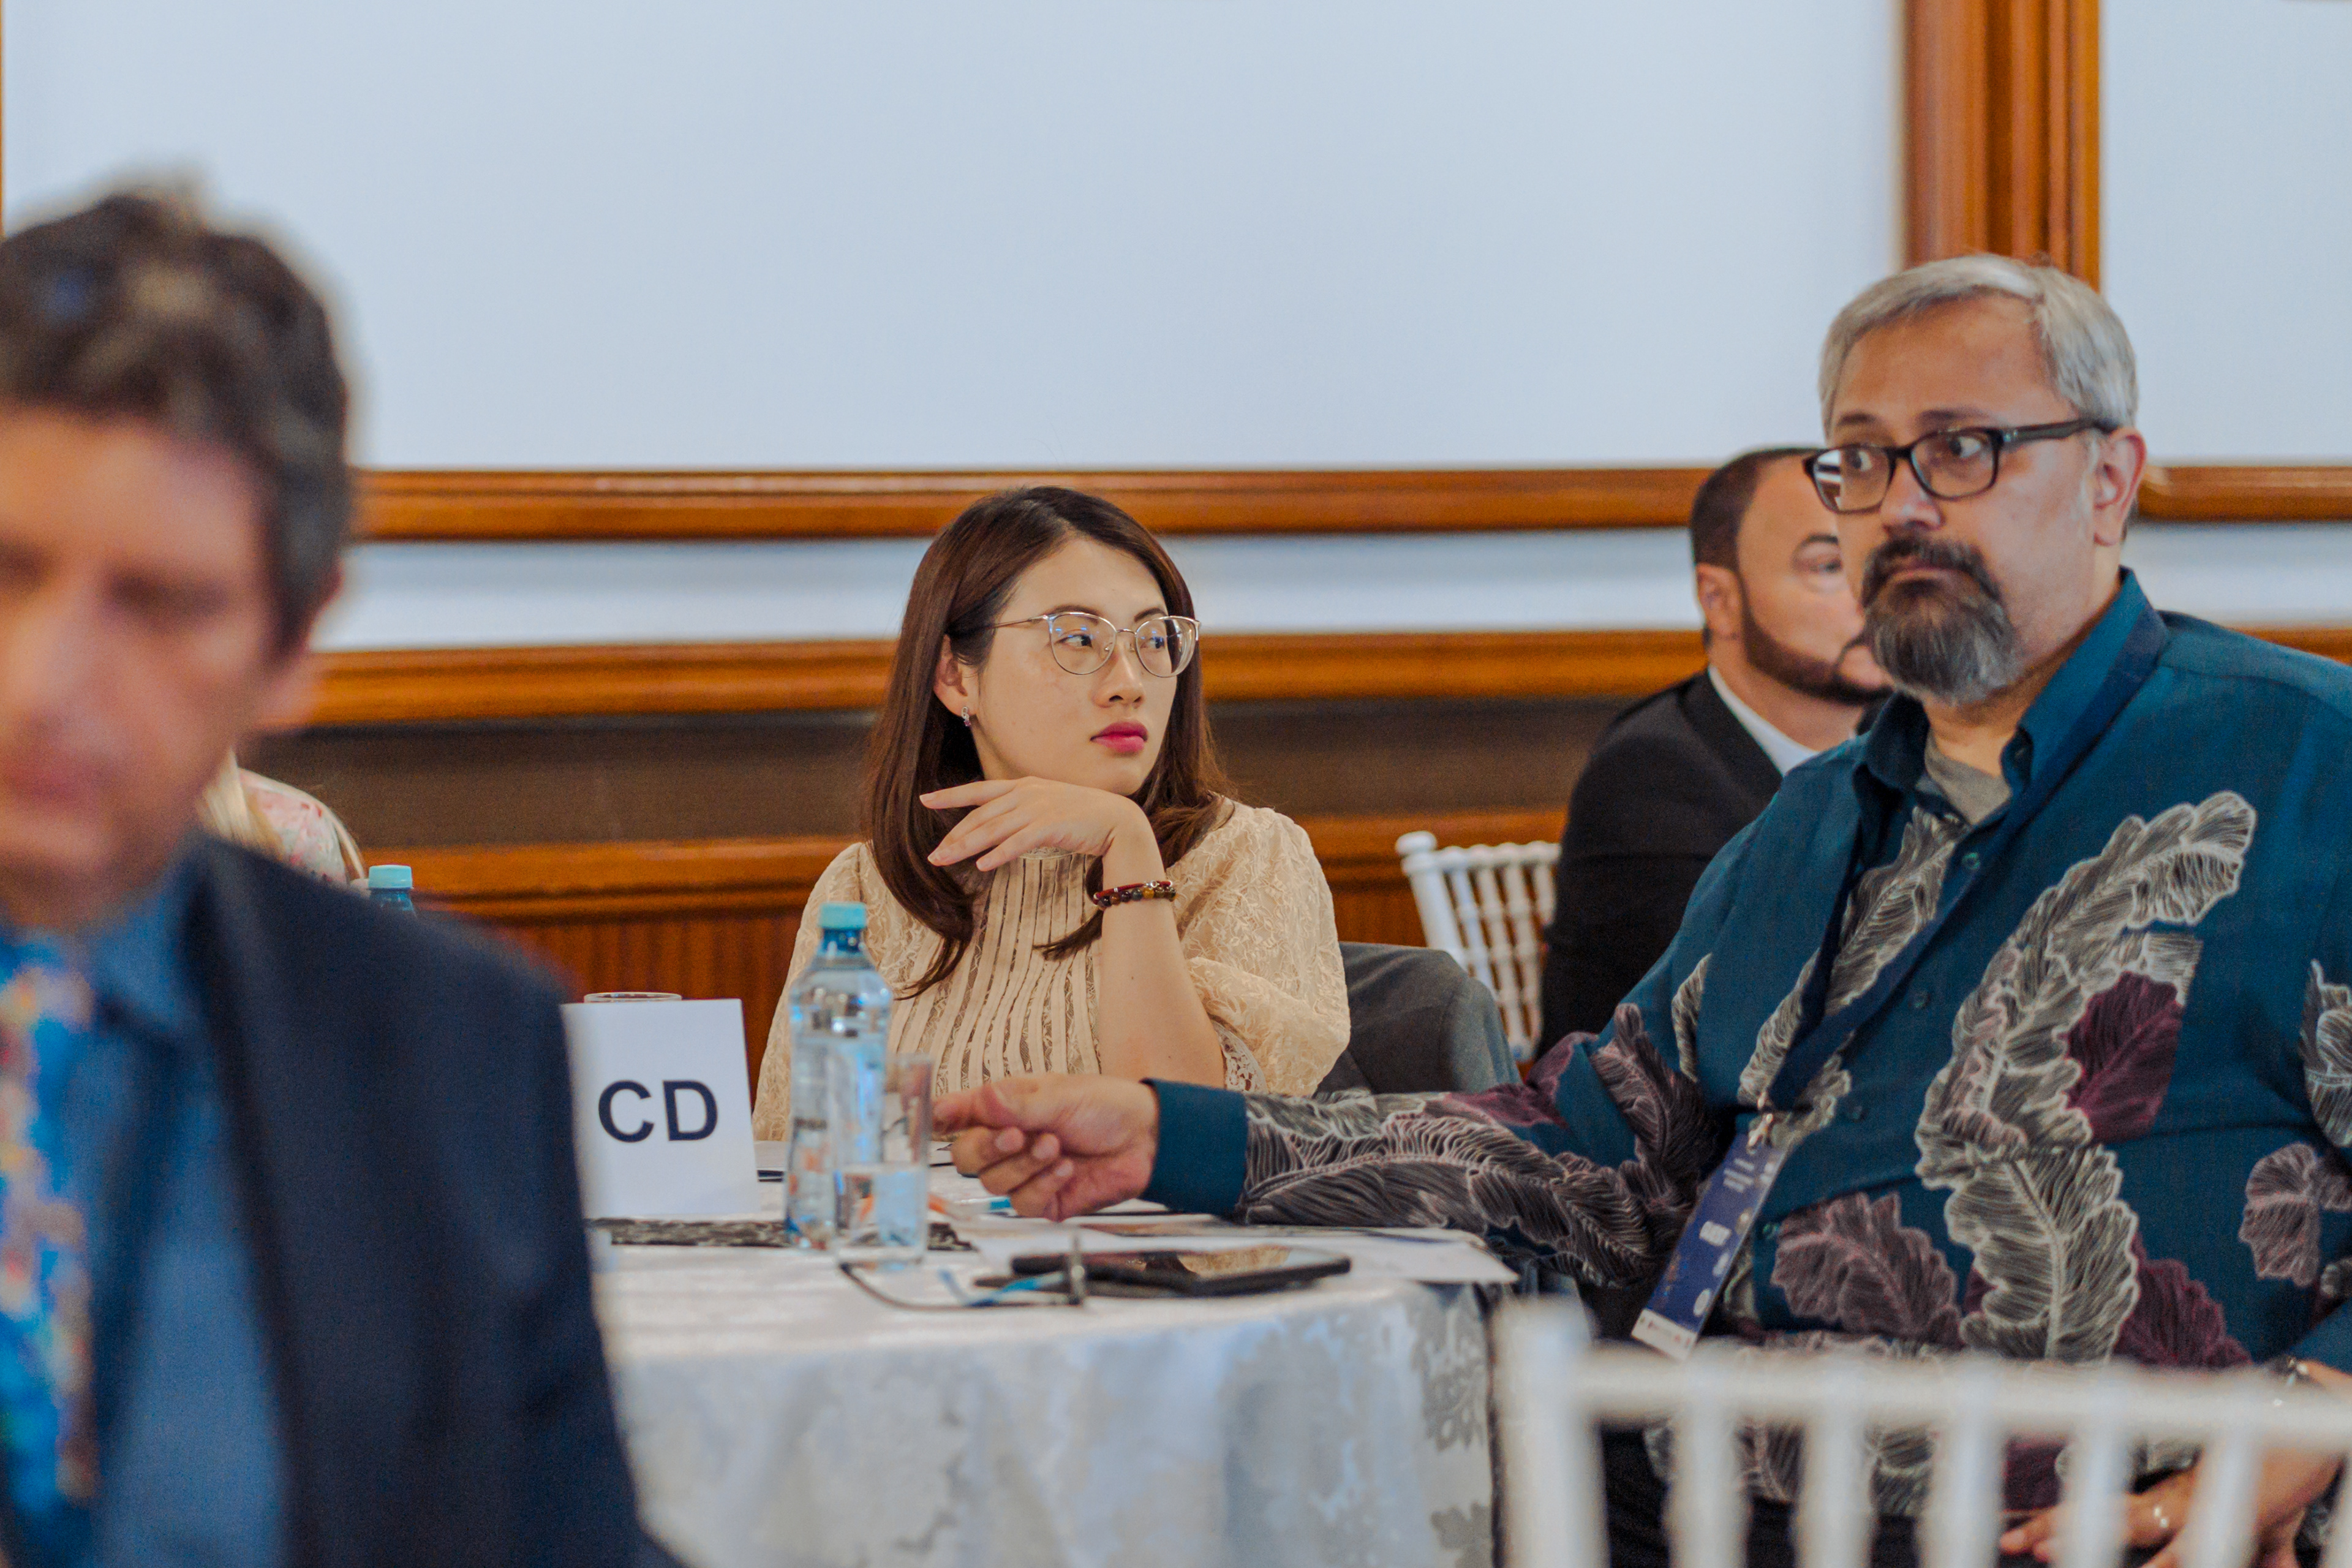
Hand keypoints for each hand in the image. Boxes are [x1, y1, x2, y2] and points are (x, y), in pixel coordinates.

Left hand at [921, 779, 1155, 875]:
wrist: (1117, 819)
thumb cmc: (1083, 815)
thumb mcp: (1048, 803)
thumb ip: (1024, 809)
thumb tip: (1001, 823)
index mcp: (1024, 785)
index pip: (979, 790)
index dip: (950, 795)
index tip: (925, 800)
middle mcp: (1026, 793)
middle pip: (980, 816)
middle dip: (953, 836)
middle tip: (933, 855)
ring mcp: (1038, 808)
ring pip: (992, 830)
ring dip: (965, 847)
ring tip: (943, 861)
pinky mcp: (1050, 826)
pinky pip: (1017, 843)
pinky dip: (998, 854)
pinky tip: (982, 866)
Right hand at [936, 1076, 1159, 1220]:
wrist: (1145, 1138)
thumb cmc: (1105, 1106)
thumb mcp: (1061, 1095)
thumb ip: (1018, 1104)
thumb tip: (982, 1099)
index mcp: (1003, 1109)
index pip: (959, 1114)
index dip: (941, 1117)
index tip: (937, 1118)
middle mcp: (1007, 1143)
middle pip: (965, 1157)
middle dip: (988, 1147)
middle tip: (1017, 1134)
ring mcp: (1023, 1174)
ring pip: (993, 1183)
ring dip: (1024, 1164)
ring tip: (1055, 1145)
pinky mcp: (1043, 1200)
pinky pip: (1022, 1203)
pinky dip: (1043, 1184)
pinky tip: (1065, 1169)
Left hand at [1998, 1448, 2340, 1567]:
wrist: (2301, 1432)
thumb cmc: (2269, 1482)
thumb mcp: (2233, 1517)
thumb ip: (2202, 1533)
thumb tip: (2190, 1546)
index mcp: (2166, 1498)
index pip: (2100, 1509)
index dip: (2057, 1523)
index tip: (2017, 1535)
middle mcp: (2171, 1500)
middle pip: (2101, 1514)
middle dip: (2052, 1529)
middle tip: (2009, 1540)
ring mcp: (2194, 1506)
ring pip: (2129, 1523)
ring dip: (2085, 1535)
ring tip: (2042, 1551)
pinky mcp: (2226, 1516)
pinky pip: (2190, 1543)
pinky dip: (2168, 1560)